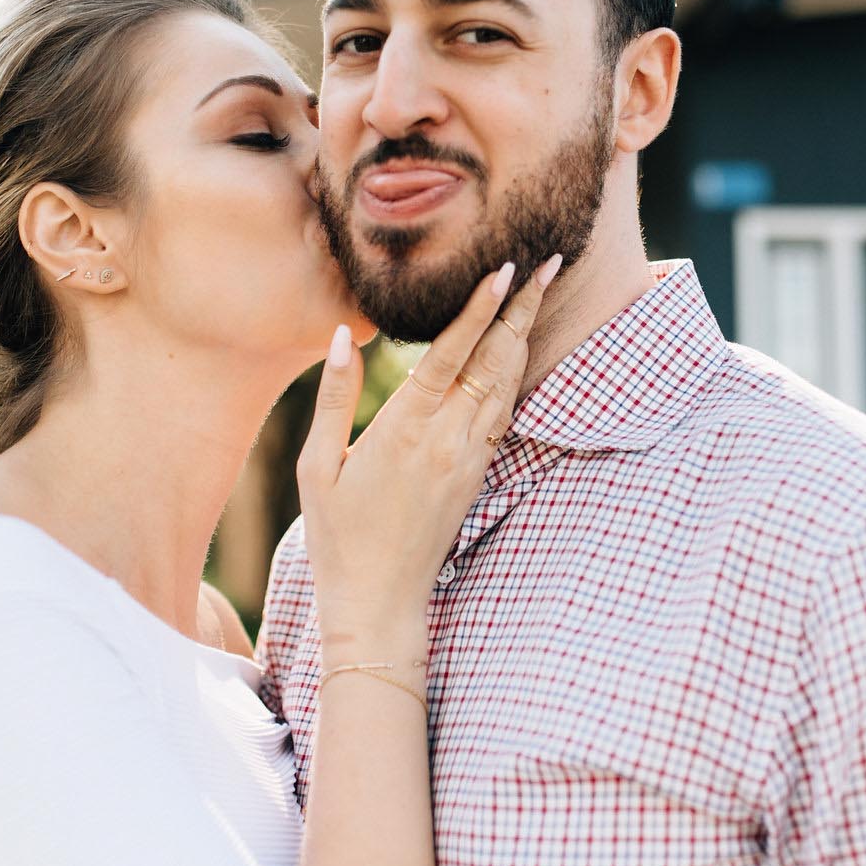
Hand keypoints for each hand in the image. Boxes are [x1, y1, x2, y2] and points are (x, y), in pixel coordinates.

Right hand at [298, 255, 558, 656]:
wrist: (380, 603)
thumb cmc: (338, 535)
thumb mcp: (317, 467)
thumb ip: (334, 398)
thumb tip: (341, 337)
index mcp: (405, 430)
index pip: (452, 355)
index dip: (480, 309)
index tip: (505, 269)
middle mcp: (448, 439)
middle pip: (496, 360)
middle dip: (523, 308)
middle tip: (549, 262)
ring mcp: (470, 458)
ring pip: (508, 383)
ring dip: (524, 335)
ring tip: (541, 292)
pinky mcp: (478, 474)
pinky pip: (503, 412)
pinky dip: (514, 374)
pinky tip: (517, 350)